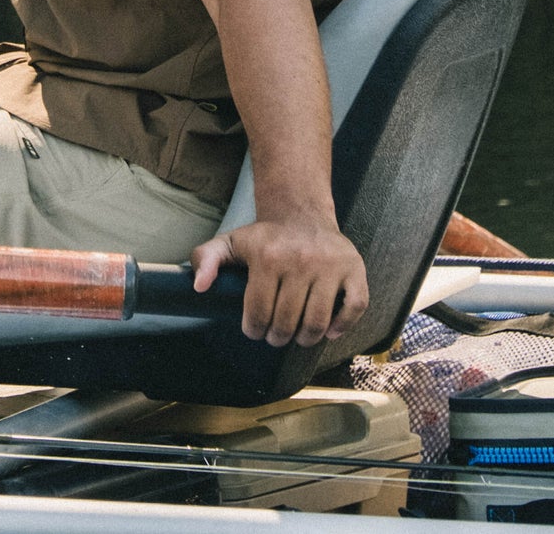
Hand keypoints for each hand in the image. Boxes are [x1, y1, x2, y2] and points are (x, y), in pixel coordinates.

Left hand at [191, 219, 368, 346]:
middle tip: (275, 337)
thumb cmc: (264, 237)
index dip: (253, 329)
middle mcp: (300, 260)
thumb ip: (206, 259)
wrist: (301, 213)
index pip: (258, 311)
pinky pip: (355, 307)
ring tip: (297, 337)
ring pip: (318, 321)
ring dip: (306, 339)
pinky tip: (329, 331)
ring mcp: (330, 265)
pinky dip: (343, 326)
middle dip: (278, 337)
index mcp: (268, 256)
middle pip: (287, 320)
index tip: (254, 331)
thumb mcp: (230, 242)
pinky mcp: (354, 269)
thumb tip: (198, 287)